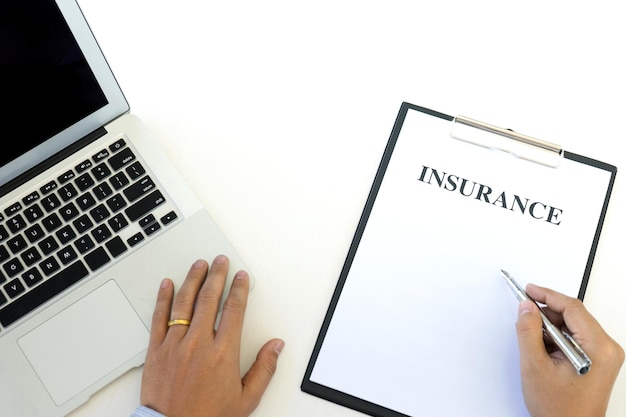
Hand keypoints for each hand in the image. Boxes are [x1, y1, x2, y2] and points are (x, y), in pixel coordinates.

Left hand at [140, 255, 283, 416]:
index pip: (234, 310)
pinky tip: (167, 284)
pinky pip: (159, 317)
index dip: (239, 289)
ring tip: (199, 265)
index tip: (241, 277)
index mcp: (223, 353)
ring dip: (193, 280)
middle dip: (217, 275)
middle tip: (220, 262)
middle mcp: (199, 343)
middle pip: (210, 298)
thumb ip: (264, 369)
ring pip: (185, 302)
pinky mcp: (156, 350)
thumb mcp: (246, 398)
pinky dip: (163, 298)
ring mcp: (175, 344)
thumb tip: (276, 347)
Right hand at [516, 284, 623, 416]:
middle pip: (573, 315)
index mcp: (598, 348)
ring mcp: (604, 354)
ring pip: (572, 325)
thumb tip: (526, 307)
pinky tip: (544, 351)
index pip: (572, 308)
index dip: (547, 295)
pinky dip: (557, 338)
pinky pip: (575, 337)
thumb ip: (528, 331)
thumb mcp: (535, 366)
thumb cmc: (560, 409)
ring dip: (550, 328)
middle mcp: (607, 349)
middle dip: (546, 314)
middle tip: (525, 317)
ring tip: (536, 345)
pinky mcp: (598, 359)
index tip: (529, 291)